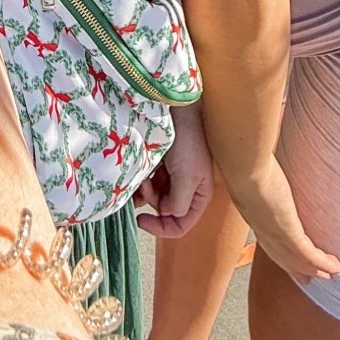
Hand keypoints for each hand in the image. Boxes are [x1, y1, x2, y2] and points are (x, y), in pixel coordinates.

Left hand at [135, 105, 214, 239]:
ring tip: (142, 174)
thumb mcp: (187, 179)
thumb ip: (178, 204)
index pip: (181, 225)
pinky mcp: (162, 164)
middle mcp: (187, 189)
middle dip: (152, 200)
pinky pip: (149, 181)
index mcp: (199, 196)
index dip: (161, 228)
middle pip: (165, 211)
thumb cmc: (187, 143)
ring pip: (154, 196)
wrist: (178, 110)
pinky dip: (142, 179)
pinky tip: (140, 170)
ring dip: (145, 190)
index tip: (142, 220)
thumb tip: (166, 213)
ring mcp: (174, 176)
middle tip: (144, 183)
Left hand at [229, 158, 339, 285]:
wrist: (243, 165)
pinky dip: (322, 263)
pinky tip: (335, 267)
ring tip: (330, 275)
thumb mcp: (252, 169)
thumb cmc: (244, 159)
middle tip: (309, 279)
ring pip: (297, 260)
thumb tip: (268, 159)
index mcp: (253, 215)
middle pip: (281, 257)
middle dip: (296, 269)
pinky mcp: (288, 232)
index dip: (279, 252)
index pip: (268, 240)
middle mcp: (262, 230)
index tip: (288, 259)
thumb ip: (262, 170)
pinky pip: (308, 254)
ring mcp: (275, 234)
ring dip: (314, 269)